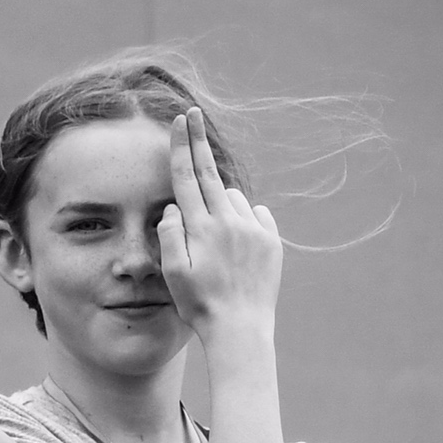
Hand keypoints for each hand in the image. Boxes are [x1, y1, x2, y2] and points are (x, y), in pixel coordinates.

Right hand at [158, 108, 281, 339]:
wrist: (241, 328)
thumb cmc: (199, 305)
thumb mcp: (172, 273)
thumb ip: (170, 234)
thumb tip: (175, 207)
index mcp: (200, 228)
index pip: (187, 177)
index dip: (181, 146)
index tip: (180, 120)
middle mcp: (228, 222)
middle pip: (210, 173)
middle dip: (198, 141)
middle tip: (193, 114)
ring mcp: (253, 229)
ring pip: (232, 198)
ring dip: (221, 204)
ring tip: (216, 243)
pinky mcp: (272, 241)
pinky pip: (257, 215)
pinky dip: (246, 220)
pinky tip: (238, 246)